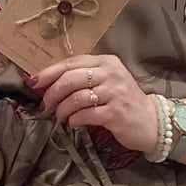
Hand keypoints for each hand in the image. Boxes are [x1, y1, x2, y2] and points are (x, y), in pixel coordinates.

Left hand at [28, 55, 154, 151]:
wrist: (151, 121)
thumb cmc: (123, 101)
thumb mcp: (106, 81)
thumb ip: (83, 78)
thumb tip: (47, 83)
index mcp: (106, 62)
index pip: (71, 63)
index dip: (49, 72)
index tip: (34, 83)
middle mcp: (111, 73)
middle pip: (70, 79)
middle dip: (52, 93)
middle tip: (46, 105)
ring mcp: (114, 93)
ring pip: (76, 97)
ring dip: (62, 109)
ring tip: (60, 117)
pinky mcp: (115, 112)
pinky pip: (85, 114)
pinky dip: (74, 120)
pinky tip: (73, 123)